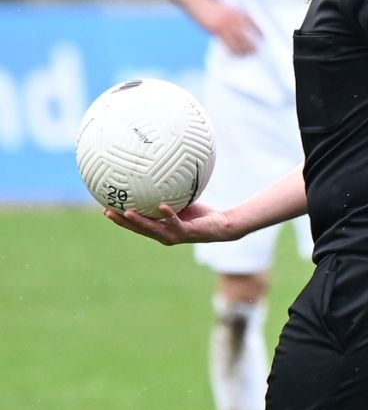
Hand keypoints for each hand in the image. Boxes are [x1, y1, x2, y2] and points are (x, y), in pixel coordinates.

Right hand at [105, 201, 233, 245]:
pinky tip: (161, 206)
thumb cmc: (199, 213)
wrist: (221, 225)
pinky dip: (167, 214)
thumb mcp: (179, 202)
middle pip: (137, 229)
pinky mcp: (187, 232)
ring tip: (125, 212)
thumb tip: (155, 174)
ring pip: (152, 229)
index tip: (104, 209)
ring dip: (138, 221)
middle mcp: (163, 234)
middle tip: (106, 211)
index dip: (119, 219)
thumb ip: (166, 194)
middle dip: (121, 221)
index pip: (135, 225)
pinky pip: (175, 221)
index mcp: (158, 228)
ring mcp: (174, 234)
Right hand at [196, 0, 261, 55]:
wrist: (195, 1)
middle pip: (247, 35)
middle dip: (253, 44)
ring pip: (238, 42)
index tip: (264, 39)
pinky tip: (235, 54)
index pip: (253, 23)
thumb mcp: (226, 8)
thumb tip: (243, 27)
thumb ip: (235, 16)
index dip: (259, 32)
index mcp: (237, 12)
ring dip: (244, 50)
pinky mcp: (215, 30)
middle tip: (258, 51)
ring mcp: (224, 25)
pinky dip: (232, 51)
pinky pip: (226, 44)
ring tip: (248, 55)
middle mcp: (233, 18)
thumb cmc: (210, 5)